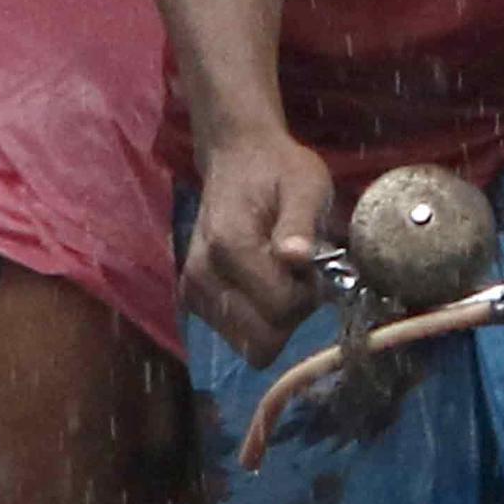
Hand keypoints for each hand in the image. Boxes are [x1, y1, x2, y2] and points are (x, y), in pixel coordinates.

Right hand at [185, 126, 337, 367]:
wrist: (236, 157)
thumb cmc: (278, 170)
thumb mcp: (305, 184)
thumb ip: (301, 223)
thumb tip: (297, 259)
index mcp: (229, 245)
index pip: (280, 308)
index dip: (308, 292)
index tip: (311, 263)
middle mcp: (202, 275)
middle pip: (263, 339)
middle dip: (291, 315)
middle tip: (298, 275)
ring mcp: (193, 291)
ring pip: (250, 346)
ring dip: (275, 321)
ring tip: (280, 277)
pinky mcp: (192, 300)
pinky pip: (236, 337)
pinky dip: (257, 321)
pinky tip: (262, 284)